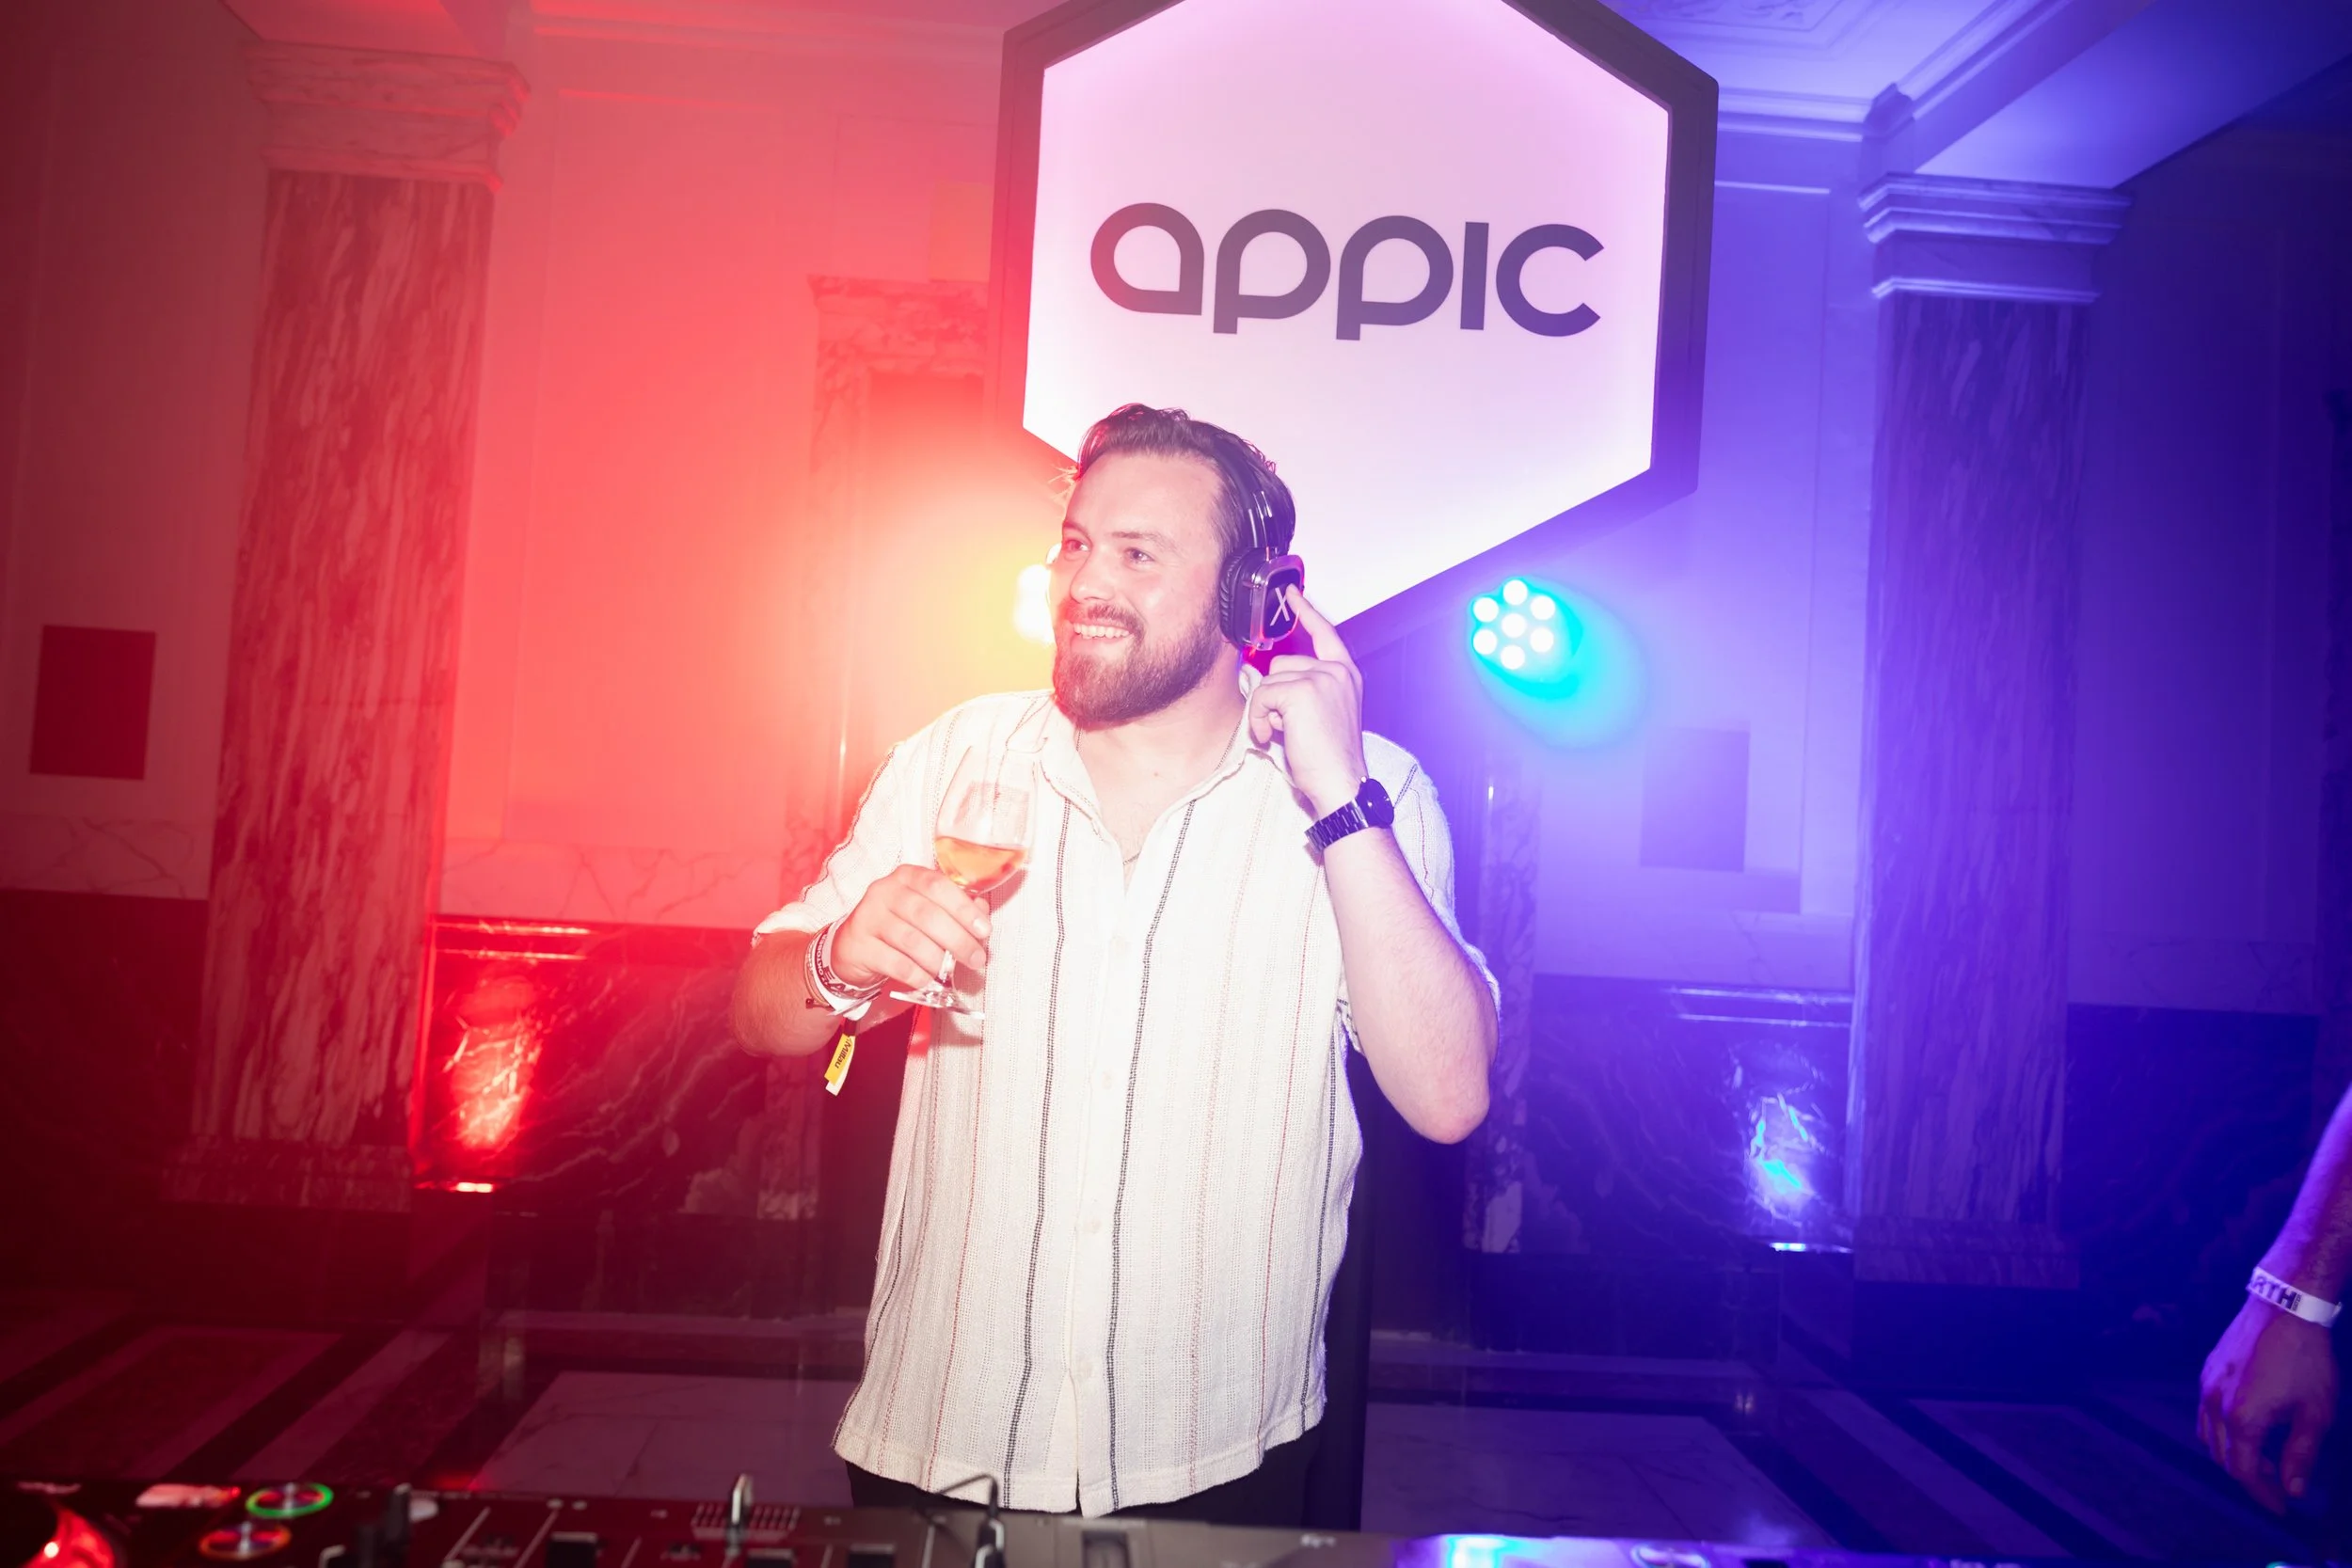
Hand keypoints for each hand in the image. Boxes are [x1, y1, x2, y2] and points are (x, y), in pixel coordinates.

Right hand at [830, 865, 989, 992]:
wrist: (853, 947)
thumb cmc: (898, 925)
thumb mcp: (925, 909)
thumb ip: (954, 908)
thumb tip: (982, 912)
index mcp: (907, 876)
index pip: (938, 885)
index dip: (964, 908)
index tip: (984, 930)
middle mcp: (885, 891)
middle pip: (927, 915)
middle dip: (958, 940)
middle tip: (976, 959)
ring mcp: (869, 917)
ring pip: (912, 940)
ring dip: (938, 960)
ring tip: (948, 971)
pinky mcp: (861, 946)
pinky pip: (897, 963)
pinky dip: (918, 975)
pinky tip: (927, 979)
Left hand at [1248, 587, 1368, 816]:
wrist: (1340, 784)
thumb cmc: (1329, 758)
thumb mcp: (1324, 714)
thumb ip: (1306, 690)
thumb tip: (1269, 682)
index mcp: (1345, 674)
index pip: (1324, 633)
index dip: (1306, 612)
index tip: (1291, 594)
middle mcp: (1336, 671)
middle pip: (1280, 664)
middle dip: (1274, 695)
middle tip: (1287, 725)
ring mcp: (1321, 678)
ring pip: (1267, 682)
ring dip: (1265, 710)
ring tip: (1282, 733)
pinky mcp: (1301, 691)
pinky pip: (1260, 697)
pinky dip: (1258, 719)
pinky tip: (1271, 736)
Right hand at [2200, 1294, 2337, 1511]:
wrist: (2285, 1308)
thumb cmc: (2305, 1359)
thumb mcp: (2316, 1413)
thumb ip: (2301, 1455)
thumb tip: (2293, 1488)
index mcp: (2243, 1419)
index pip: (2244, 1473)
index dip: (2263, 1495)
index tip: (2282, 1507)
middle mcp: (2216, 1404)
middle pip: (2223, 1457)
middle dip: (2251, 1476)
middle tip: (2279, 1482)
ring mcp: (2207, 1385)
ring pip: (2208, 1436)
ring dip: (2233, 1453)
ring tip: (2264, 1455)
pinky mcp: (2208, 1370)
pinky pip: (2204, 1411)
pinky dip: (2223, 1430)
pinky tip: (2247, 1423)